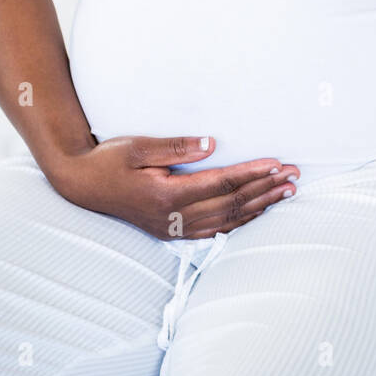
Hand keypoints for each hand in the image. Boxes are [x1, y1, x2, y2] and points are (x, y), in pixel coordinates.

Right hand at [49, 135, 299, 240]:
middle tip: (295, 176)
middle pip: (231, 204)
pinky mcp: (172, 231)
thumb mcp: (138, 146)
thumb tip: (212, 144)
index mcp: (168, 196)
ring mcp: (174, 229)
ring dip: (259, 205)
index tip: (277, 163)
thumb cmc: (108, 159)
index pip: (222, 184)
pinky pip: (215, 230)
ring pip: (228, 220)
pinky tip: (257, 212)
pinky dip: (240, 221)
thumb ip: (176, 147)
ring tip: (286, 192)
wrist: (80, 184)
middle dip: (266, 189)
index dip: (253, 173)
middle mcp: (175, 218)